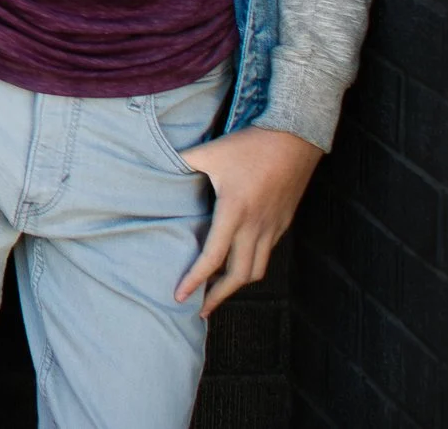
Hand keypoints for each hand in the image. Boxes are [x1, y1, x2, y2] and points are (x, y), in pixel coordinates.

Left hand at [172, 126, 321, 314]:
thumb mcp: (209, 152)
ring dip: (236, 284)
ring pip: (257, 269)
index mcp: (234, 212)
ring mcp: (273, 227)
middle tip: (199, 308)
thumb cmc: (249, 145)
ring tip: (217, 290)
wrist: (295, 138)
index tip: (180, 296)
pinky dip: (250, 265)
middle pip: (239, 276)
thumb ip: (181, 163)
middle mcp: (256, 226)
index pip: (212, 258)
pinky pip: (267, 254)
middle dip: (218, 296)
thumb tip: (152, 166)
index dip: (195, 281)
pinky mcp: (283, 223)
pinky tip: (237, 263)